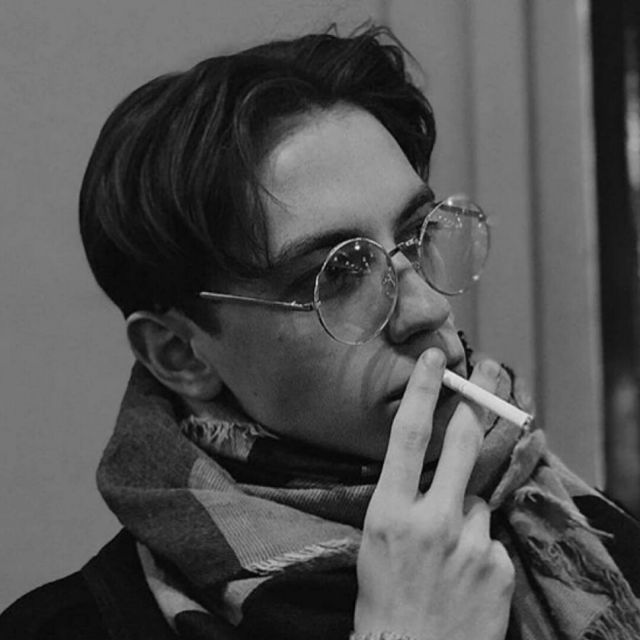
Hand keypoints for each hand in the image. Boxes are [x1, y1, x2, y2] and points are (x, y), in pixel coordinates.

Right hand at [354, 349, 514, 639]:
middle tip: (486, 382)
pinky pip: (491, 537)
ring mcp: (470, 544)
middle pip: (461, 444)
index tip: (436, 359)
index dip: (425, 391)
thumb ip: (402, 499)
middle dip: (474, 408)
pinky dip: (479, 546)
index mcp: (390, 512)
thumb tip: (429, 469)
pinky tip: (464, 574)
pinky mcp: (498, 566)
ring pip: (477, 499)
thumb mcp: (376, 538)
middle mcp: (432, 521)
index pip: (408, 436)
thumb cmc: (383, 596)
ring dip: (465, 511)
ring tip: (448, 548)